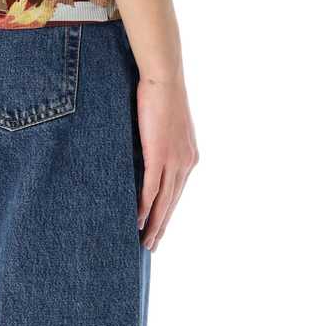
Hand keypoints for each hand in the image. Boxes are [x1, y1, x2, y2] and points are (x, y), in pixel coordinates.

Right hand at [136, 76, 198, 250]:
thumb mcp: (164, 126)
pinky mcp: (159, 155)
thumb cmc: (161, 96)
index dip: (168, 212)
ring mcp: (174, 160)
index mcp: (189, 157)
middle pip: (173, 203)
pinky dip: (144, 205)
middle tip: (152, 245)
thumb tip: (146, 155)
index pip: (178, 192)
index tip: (159, 227)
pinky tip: (137, 218)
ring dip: (154, 223)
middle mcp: (186, 163)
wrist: (164, 80)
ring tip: (145, 241)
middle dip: (162, 225)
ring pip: (164, 201)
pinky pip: (152, 188)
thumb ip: (159, 144)